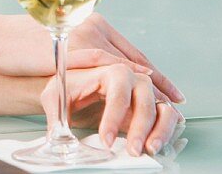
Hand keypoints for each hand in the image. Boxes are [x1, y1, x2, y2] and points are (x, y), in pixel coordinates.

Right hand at [0, 14, 183, 103]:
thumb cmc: (21, 47)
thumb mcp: (57, 48)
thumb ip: (80, 55)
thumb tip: (96, 76)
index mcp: (90, 22)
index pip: (129, 50)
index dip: (152, 70)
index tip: (169, 87)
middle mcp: (92, 24)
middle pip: (134, 57)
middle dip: (158, 81)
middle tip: (177, 99)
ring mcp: (83, 35)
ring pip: (125, 63)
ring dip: (146, 86)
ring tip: (164, 104)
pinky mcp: (74, 48)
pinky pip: (107, 66)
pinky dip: (126, 82)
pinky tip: (140, 93)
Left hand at [45, 64, 185, 156]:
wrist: (71, 83)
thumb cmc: (66, 86)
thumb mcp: (54, 96)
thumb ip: (56, 116)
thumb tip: (58, 139)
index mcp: (110, 70)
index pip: (118, 93)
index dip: (113, 118)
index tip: (105, 140)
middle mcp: (132, 78)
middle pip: (145, 99)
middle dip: (140, 126)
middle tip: (132, 150)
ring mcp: (144, 92)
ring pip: (162, 107)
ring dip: (160, 129)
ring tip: (150, 149)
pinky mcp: (150, 105)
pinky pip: (166, 116)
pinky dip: (166, 130)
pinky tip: (158, 144)